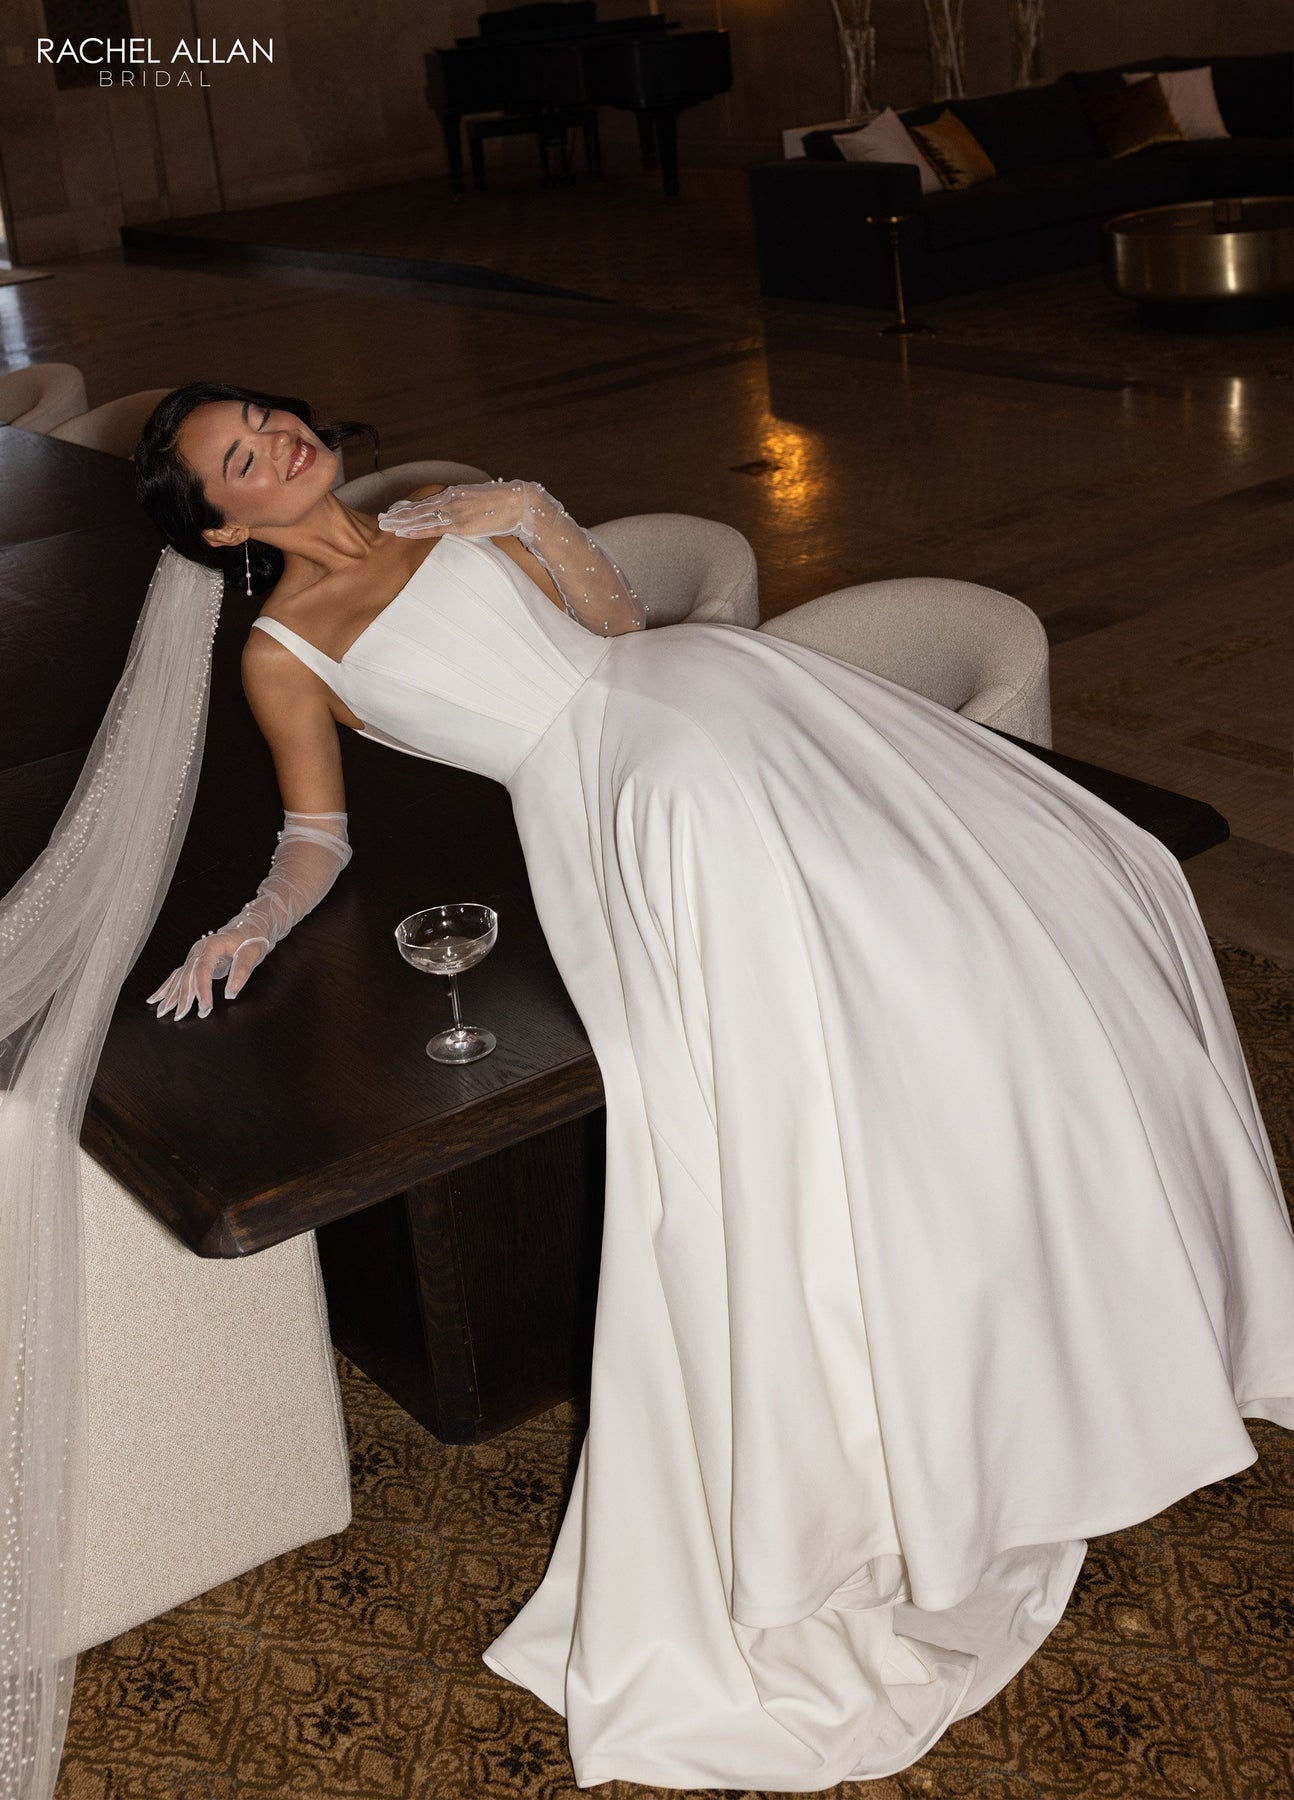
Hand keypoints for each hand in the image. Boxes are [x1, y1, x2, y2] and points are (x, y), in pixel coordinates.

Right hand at [147, 927, 270, 1020]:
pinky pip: (178, 976)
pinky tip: (155, 999)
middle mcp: (199, 950)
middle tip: (180, 1017)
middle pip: (187, 975)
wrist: (248, 927)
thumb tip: (230, 994)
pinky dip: (167, 988)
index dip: (202, 990)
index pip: (202, 971)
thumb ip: (242, 972)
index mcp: (212, 946)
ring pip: (179, 977)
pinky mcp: (195, 962)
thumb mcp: (252, 953)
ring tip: (161, 1012)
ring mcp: (195, 956)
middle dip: (182, 997)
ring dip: (170, 995)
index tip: (205, 1008)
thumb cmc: (251, 939)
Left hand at [378, 480, 534, 540]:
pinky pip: (434, 528)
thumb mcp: (480, 501)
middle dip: (399, 514)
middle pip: (419, 508)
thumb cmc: (503, 504)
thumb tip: (463, 515)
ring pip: (421, 517)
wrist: (518, 503)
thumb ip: (466, 507)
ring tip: (386, 526)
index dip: (408, 507)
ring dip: (402, 522)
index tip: (394, 511)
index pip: (425, 501)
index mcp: (454, 493)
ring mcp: (455, 511)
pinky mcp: (461, 524)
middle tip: (382, 519)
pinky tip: (404, 533)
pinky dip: (417, 530)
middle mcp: (451, 499)